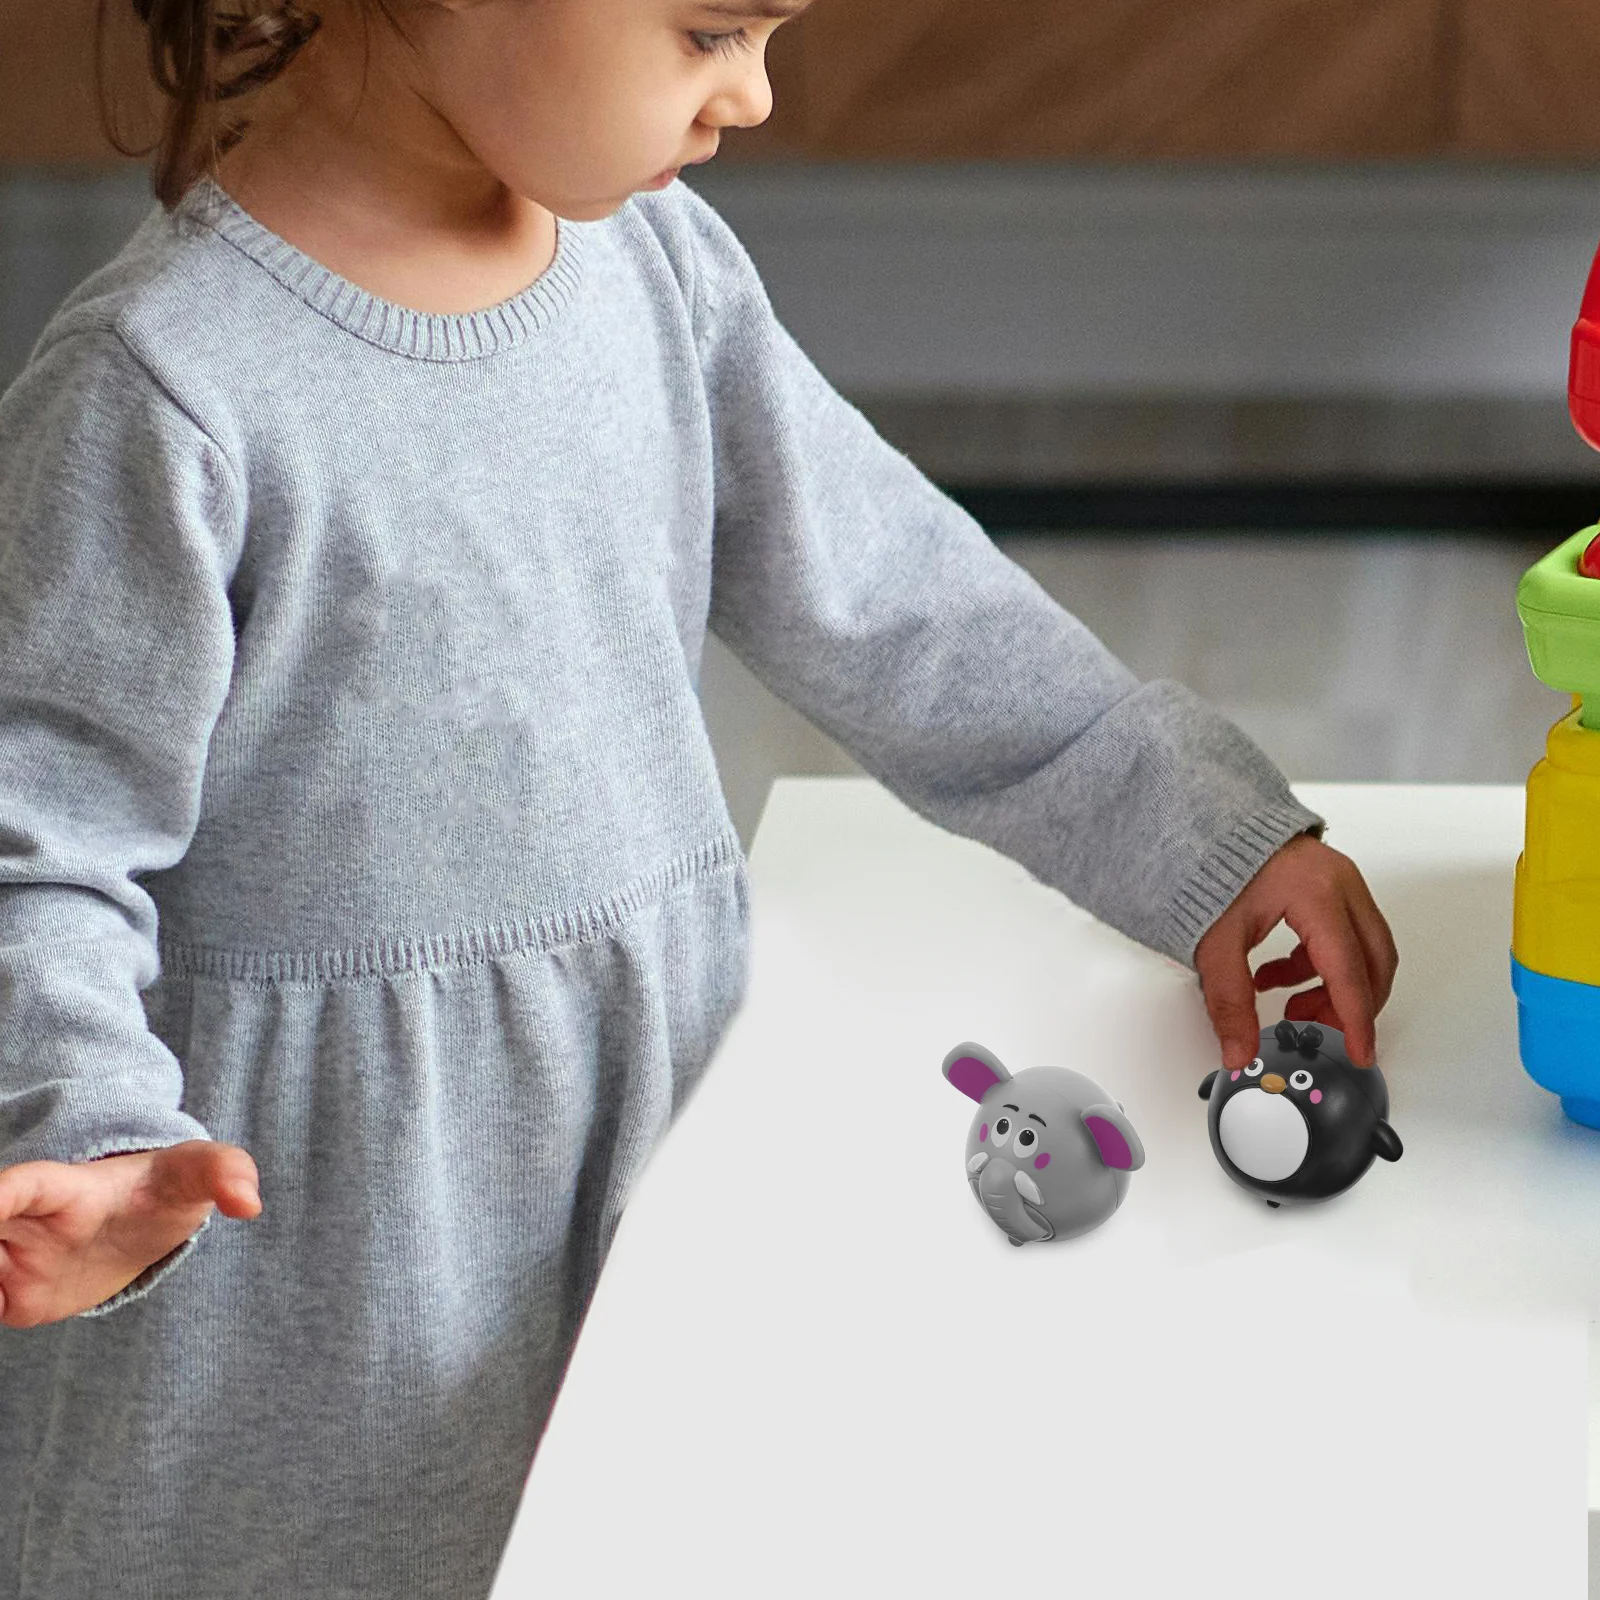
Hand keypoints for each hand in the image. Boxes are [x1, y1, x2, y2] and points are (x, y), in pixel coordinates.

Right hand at [0, 1140, 260, 1328]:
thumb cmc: (166, 1185)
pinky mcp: (9, 1297)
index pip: (21, 1185)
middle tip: (7, 1284)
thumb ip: (226, 1172)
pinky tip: (12, 1311)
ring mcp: (9, 1259)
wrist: (145, 1219)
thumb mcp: (200, 1171)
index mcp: (65, 1187)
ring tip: (11, 1301)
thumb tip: (251, 1202)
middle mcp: (22, 1222)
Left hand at [1193, 833, 1397, 1070]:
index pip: (1349, 974)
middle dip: (1352, 1005)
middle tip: (1320, 1031)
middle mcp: (1340, 884)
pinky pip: (1344, 933)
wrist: (1200, 818)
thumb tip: (1238, 1050)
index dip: (1355, 1020)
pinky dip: (1321, 964)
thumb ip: (1229, 1001)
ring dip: (1336, 986)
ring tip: (1292, 1006)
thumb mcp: (1214, 941)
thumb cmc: (1211, 861)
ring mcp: (1340, 879)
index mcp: (1318, 896)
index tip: (1361, 1052)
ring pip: (1363, 948)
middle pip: (1372, 962)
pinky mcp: (1329, 881)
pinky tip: (1279, 975)